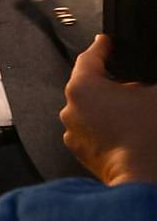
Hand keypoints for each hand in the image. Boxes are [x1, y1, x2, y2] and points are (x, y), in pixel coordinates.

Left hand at [60, 34, 156, 184]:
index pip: (90, 57)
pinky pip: (92, 129)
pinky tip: (129, 129)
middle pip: (90, 84)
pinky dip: (107, 125)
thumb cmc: (148, 135)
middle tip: (136, 83)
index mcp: (83, 87)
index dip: (103, 47)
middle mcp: (71, 108)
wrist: (143, 178)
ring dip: (110, 105)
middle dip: (112, 81)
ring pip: (91, 108)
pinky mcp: (81, 152)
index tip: (107, 42)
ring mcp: (73, 132)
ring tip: (135, 110)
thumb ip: (148, 80)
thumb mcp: (156, 95)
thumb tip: (145, 85)